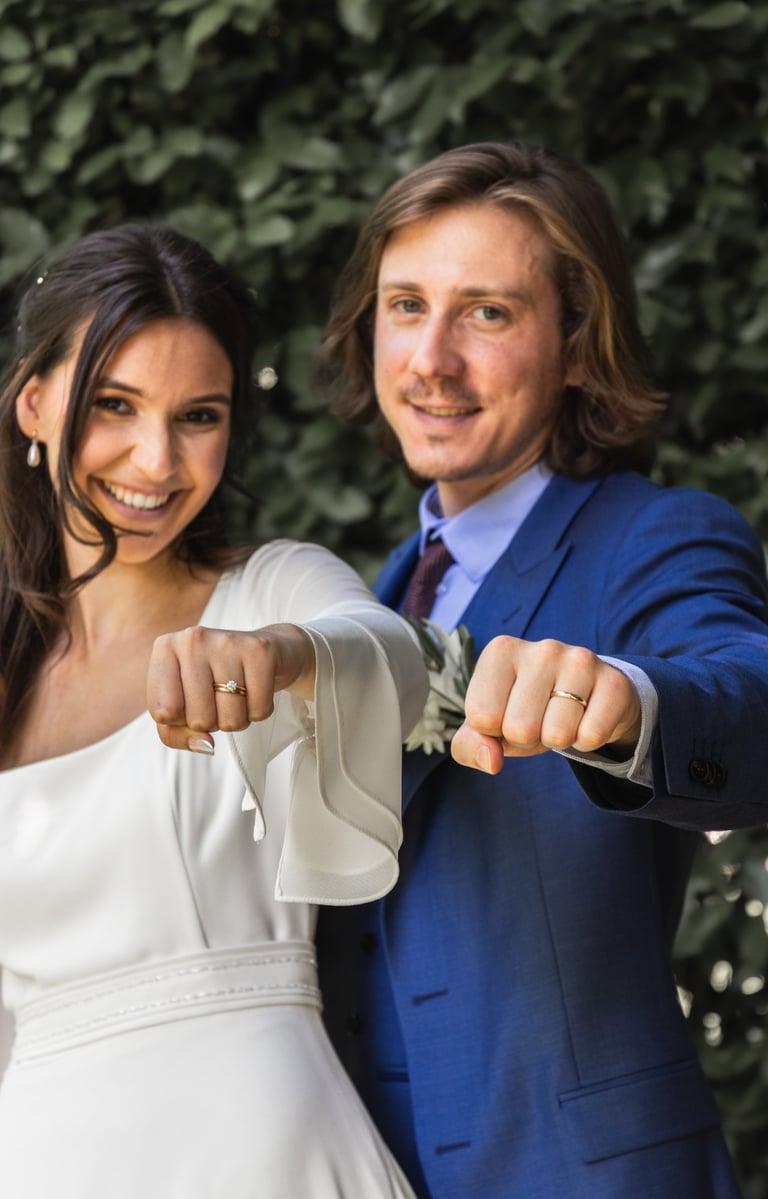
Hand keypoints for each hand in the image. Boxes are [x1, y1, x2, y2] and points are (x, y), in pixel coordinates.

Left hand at [146, 622, 314, 752]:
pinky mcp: (260, 650)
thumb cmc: (214, 681)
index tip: (191, 701)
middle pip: (199, 719)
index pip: (163, 713)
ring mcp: (227, 642)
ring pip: (230, 719)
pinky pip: (258, 710)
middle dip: (212, 721)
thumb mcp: (182, 705)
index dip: (181, 720)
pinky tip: (255, 689)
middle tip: (219, 698)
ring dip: (237, 719)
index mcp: (165, 648)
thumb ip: (176, 734)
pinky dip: (258, 711)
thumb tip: (206, 745)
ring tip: (238, 694)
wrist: (264, 651)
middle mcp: (192, 639)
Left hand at [450, 636, 641, 773]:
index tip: (507, 713)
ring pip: (557, 735)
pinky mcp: (613, 682)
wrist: (588, 695)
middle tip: (538, 718)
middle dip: (527, 738)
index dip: (494, 731)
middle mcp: (541, 648)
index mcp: (500, 651)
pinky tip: (585, 719)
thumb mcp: (488, 725)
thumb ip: (470, 745)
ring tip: (561, 718)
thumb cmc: (526, 708)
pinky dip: (586, 742)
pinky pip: (591, 737)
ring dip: (557, 740)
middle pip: (519, 729)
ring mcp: (581, 661)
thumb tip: (491, 761)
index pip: (482, 718)